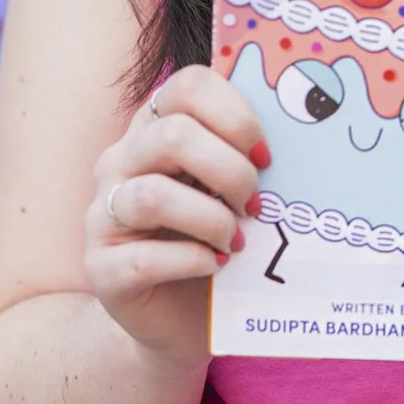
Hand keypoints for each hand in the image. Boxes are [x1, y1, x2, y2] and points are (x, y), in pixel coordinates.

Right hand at [84, 64, 270, 370]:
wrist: (180, 317)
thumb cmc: (216, 240)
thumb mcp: (231, 191)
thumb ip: (248, 158)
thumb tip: (303, 139)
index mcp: (154, 129)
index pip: (187, 85)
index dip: (236, 115)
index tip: (266, 156)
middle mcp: (119, 162)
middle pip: (172, 135)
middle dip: (230, 171)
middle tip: (255, 205)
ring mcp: (102, 215)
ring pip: (154, 196)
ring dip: (212, 220)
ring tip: (236, 243)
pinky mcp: (101, 269)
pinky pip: (144, 258)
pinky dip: (191, 261)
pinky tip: (214, 266)